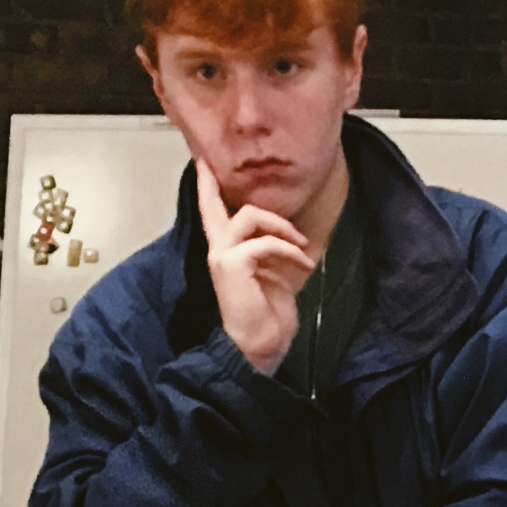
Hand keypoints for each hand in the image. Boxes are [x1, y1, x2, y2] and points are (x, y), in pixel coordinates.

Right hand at [197, 165, 317, 374]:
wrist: (259, 347)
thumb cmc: (268, 316)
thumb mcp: (276, 275)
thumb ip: (276, 250)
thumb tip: (297, 232)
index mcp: (225, 251)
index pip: (210, 210)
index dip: (207, 184)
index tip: (204, 159)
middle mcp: (218, 250)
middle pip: (225, 205)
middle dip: (266, 210)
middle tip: (297, 233)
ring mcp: (223, 256)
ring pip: (249, 216)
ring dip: (282, 229)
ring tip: (302, 248)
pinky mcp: (233, 264)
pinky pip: (265, 242)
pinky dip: (288, 250)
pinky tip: (302, 266)